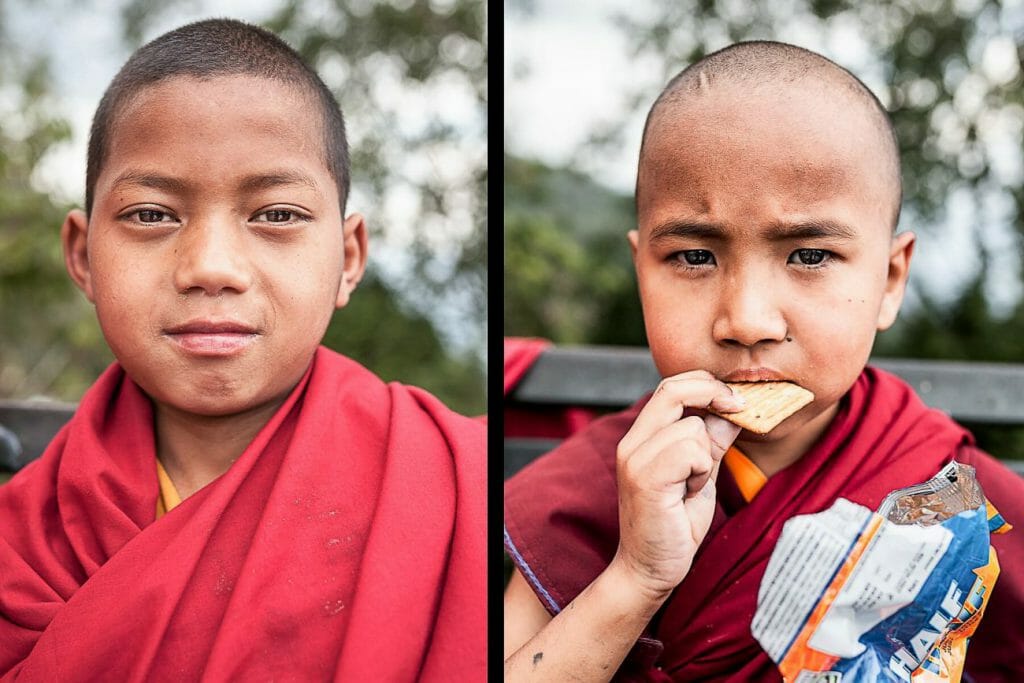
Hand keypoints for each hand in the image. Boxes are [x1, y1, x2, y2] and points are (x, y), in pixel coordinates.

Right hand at [611, 371, 742, 602]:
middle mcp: (632, 442)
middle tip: (737, 409)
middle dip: (714, 394)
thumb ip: (711, 442)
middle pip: (673, 390)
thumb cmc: (674, 526)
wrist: (649, 570)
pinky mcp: (645, 477)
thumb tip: (734, 411)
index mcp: (642, 437)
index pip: (670, 386)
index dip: (706, 384)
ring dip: (705, 454)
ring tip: (693, 484)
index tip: (735, 400)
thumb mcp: (699, 475)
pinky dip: (700, 471)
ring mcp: (635, 458)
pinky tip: (688, 492)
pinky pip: (689, 450)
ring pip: (692, 427)